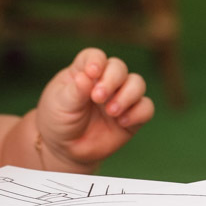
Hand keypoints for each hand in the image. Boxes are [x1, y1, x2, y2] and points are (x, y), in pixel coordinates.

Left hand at [35, 48, 154, 169]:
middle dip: (112, 80)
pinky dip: (138, 112)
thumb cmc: (59, 119)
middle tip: (98, 98)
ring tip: (111, 112)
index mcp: (85, 71)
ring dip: (128, 95)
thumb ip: (75, 91)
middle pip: (119, 67)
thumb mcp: (60, 104)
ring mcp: (120, 97)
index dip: (96, 61)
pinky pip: (146, 108)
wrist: (66, 148)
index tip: (92, 73)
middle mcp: (106, 81)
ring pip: (137, 83)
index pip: (95, 57)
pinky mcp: (132, 117)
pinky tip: (122, 122)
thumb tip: (86, 77)